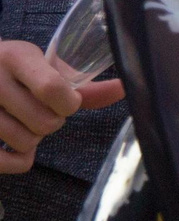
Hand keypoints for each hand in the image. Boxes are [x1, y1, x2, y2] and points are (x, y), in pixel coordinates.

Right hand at [0, 42, 119, 173]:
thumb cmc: (12, 70)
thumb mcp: (41, 66)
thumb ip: (81, 82)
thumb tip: (125, 88)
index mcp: (15, 57)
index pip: (53, 89)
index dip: (69, 104)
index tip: (67, 101)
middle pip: (45, 122)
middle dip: (52, 121)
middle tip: (41, 111)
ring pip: (26, 143)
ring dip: (33, 138)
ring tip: (22, 122)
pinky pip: (7, 162)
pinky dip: (18, 160)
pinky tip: (15, 146)